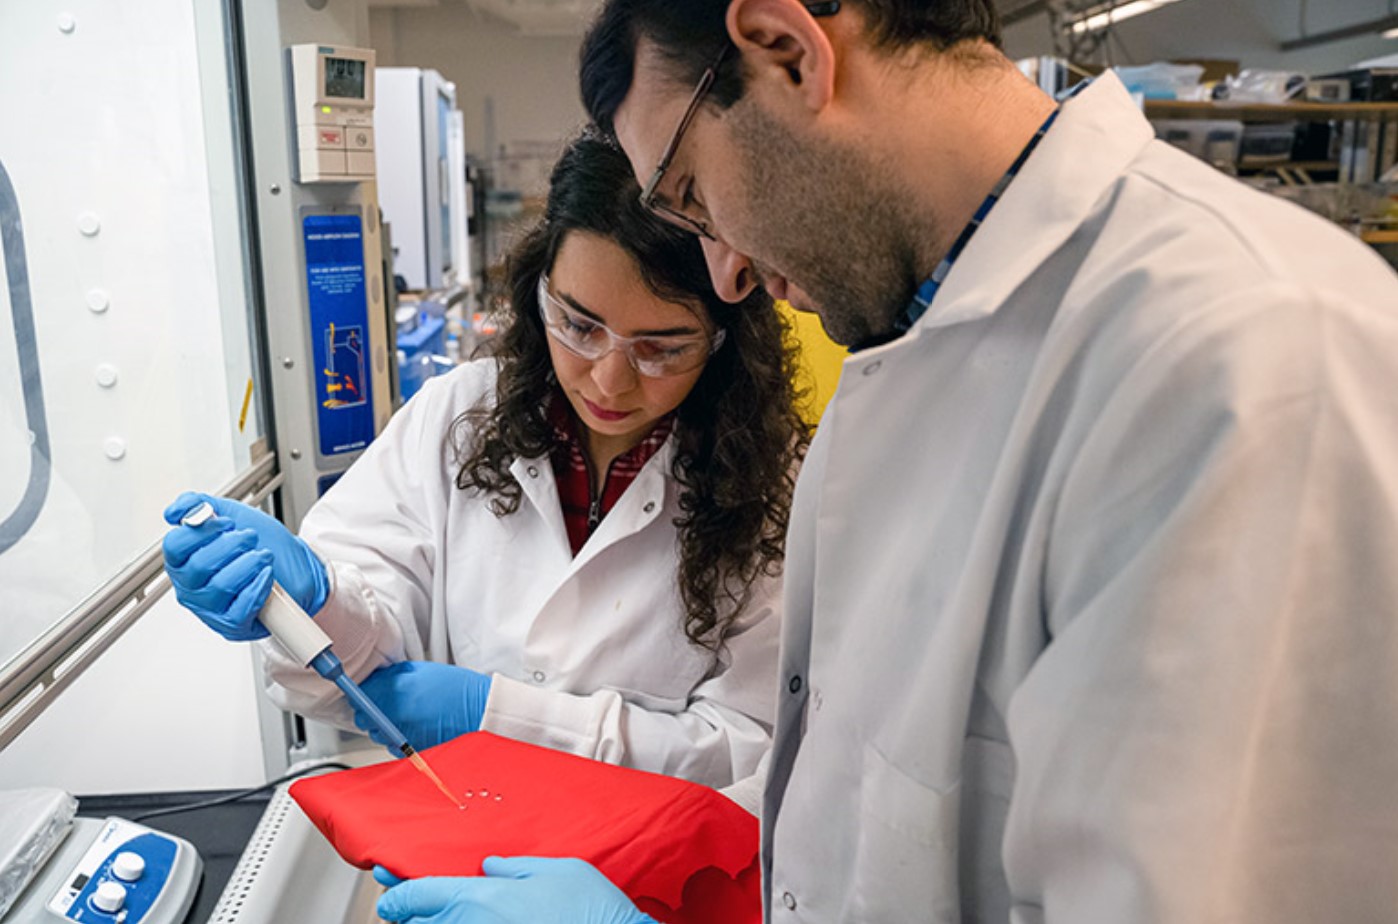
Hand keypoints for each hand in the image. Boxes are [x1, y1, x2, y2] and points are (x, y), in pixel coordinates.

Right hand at [162, 492, 328, 640]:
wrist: (298, 566)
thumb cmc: (263, 544)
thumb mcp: (232, 514)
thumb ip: (199, 505)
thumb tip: (175, 511)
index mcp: (184, 560)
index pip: (175, 546)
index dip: (202, 531)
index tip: (226, 523)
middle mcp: (192, 586)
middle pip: (198, 566)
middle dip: (232, 545)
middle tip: (250, 538)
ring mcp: (211, 608)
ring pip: (220, 587)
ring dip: (248, 564)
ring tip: (264, 555)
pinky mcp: (233, 624)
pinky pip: (239, 609)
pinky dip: (257, 587)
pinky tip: (267, 575)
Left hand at [355, 661, 491, 749]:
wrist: (479, 712)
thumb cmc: (457, 690)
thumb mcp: (422, 670)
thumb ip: (394, 676)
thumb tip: (375, 680)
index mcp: (395, 691)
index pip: (360, 695)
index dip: (361, 693)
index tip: (364, 691)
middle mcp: (394, 715)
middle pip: (363, 718)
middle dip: (370, 711)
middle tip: (385, 703)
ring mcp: (400, 735)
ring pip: (377, 733)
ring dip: (383, 726)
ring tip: (406, 715)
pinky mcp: (409, 751)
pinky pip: (391, 745)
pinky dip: (397, 738)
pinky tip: (413, 727)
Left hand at [375, 857, 655, 923]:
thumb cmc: (592, 910)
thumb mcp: (557, 869)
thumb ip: (516, 867)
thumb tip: (491, 867)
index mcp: (481, 897)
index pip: (419, 895)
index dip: (397, 894)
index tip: (389, 895)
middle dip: (410, 917)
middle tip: (403, 910)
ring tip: (433, 918)